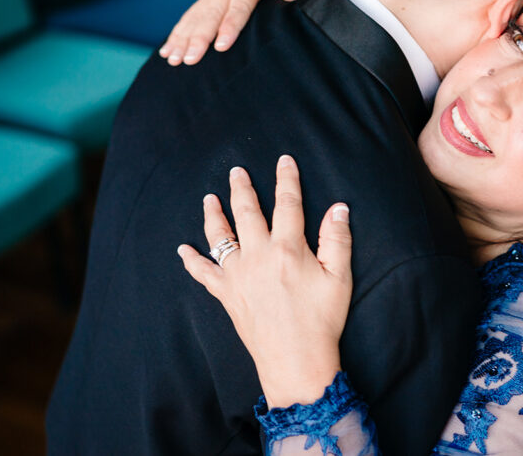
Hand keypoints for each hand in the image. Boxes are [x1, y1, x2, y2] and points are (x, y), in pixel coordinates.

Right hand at [159, 0, 314, 64]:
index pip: (239, 6)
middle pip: (211, 14)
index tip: (221, 46)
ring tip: (173, 59)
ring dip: (182, 39)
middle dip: (198, 38)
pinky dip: (177, 34)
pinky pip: (189, 17)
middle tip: (189, 59)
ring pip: (195, 17)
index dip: (230, 26)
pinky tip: (167, 52)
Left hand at [178, 155, 351, 406]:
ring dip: (213, 215)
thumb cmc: (321, 320)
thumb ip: (338, 239)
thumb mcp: (340, 278)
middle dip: (242, 188)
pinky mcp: (227, 295)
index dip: (287, 180)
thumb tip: (339, 207)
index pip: (288, 204)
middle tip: (236, 170)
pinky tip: (183, 250)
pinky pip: (203, 274)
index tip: (284, 161)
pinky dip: (191, 261)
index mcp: (289, 249)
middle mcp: (258, 256)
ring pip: (220, 237)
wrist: (295, 361)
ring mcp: (238, 275)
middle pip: (247, 212)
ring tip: (209, 198)